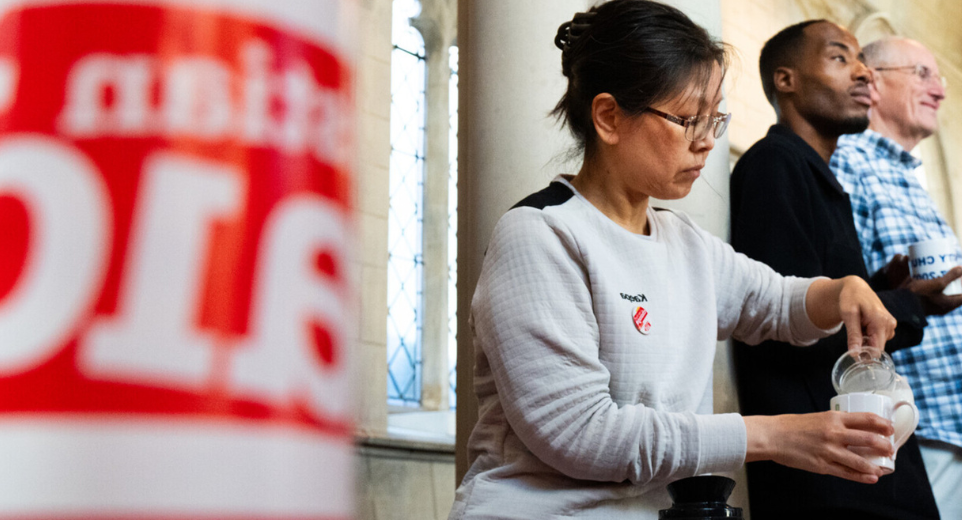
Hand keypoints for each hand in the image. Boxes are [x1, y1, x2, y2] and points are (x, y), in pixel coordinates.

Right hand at [744, 412, 894, 483]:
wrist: (773, 436)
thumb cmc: (793, 426)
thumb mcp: (818, 417)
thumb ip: (837, 424)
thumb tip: (855, 432)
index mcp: (834, 418)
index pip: (867, 419)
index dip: (883, 425)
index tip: (890, 429)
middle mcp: (834, 433)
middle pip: (869, 439)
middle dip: (885, 446)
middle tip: (890, 449)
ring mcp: (829, 450)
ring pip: (861, 461)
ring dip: (876, 466)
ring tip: (883, 468)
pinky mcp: (822, 465)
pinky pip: (847, 473)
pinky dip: (862, 477)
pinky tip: (872, 478)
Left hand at [807, 276, 895, 350]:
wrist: (856, 288)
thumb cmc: (850, 298)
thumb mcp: (848, 315)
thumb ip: (853, 335)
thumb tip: (855, 354)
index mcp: (881, 322)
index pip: (877, 350)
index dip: (865, 355)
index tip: (854, 354)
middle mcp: (890, 324)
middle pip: (878, 348)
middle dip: (865, 346)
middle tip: (854, 333)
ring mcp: (891, 325)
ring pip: (878, 344)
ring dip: (866, 340)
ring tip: (859, 327)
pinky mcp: (889, 325)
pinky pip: (879, 338)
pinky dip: (870, 336)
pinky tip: (864, 326)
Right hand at [880, 254, 961, 315]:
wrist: (899, 304)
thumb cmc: (919, 296)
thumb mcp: (937, 284)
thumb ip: (950, 277)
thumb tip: (961, 268)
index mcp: (948, 305)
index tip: (961, 276)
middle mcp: (941, 306)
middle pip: (953, 294)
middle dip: (954, 283)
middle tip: (952, 272)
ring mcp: (932, 304)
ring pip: (942, 293)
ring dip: (943, 284)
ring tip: (942, 272)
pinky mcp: (923, 301)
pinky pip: (932, 293)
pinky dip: (932, 286)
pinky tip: (929, 277)